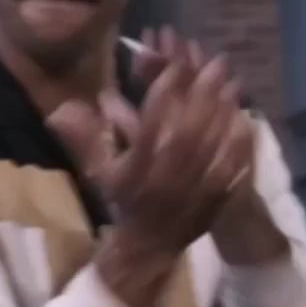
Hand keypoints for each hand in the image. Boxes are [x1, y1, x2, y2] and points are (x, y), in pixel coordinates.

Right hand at [50, 34, 249, 252]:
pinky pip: (234, 163)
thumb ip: (85, 138)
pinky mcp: (219, 194)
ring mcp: (198, 184)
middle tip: (215, 63)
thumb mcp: (100, 171)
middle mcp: (169, 172)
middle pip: (191, 124)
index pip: (154, 119)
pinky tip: (245, 120)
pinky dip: (240, 140)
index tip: (175, 65)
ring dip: (225, 109)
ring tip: (232, 83)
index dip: (167, 90)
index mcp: (139, 163)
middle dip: (204, 91)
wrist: (150, 243)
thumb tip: (60, 109)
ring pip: (215, 140)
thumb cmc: (125, 200)